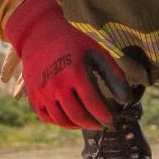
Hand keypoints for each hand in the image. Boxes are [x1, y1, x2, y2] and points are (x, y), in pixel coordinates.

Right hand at [3, 0, 126, 128]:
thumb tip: (127, 100)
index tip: (112, 120)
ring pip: (61, 120)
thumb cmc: (73, 43)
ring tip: (88, 122)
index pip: (93, 103)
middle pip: (77, 115)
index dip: (104, 115)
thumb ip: (113, 76)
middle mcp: (56, 84)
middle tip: (102, 124)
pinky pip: (46, 117)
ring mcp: (42, 91)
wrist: (39, 34)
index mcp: (74, 72)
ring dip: (77, 125)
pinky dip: (59, 121)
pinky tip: (70, 117)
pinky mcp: (32, 95)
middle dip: (93, 123)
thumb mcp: (96, 53)